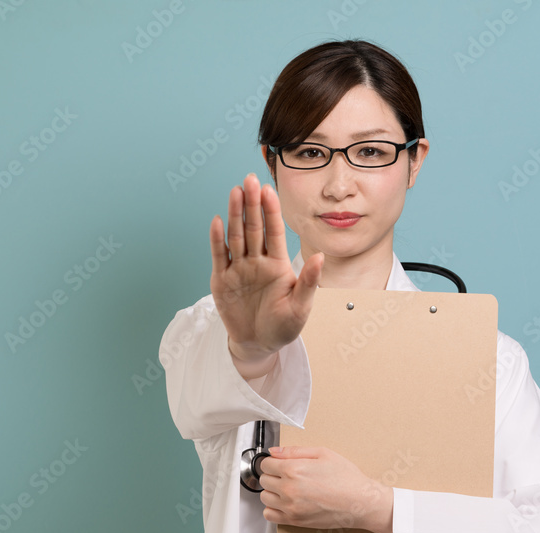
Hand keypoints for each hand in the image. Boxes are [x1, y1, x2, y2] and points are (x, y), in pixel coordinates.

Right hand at [209, 173, 322, 375]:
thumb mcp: (301, 308)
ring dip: (234, 215)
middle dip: (251, 204)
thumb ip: (309, 282)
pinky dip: (217, 240)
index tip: (268, 190)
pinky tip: (217, 221)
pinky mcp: (222, 280)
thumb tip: (321, 257)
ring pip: (236, 237)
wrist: (259, 345)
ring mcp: (239, 269)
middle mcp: (257, 262)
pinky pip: (220, 256)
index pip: (274, 232)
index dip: (271, 211)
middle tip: (249, 180)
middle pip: (253, 228)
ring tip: (234, 192)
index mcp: (278, 264)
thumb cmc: (283, 327)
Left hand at [258, 446, 393, 532]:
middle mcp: (289, 489)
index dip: (273, 461)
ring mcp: (290, 507)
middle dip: (273, 475)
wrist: (360, 502)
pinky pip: (269, 515)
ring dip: (272, 491)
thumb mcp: (323, 453)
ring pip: (264, 497)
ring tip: (287, 488)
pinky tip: (284, 503)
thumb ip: (294, 450)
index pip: (266, 464)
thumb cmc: (346, 478)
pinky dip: (273, 508)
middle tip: (286, 475)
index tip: (279, 463)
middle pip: (264, 480)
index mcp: (294, 470)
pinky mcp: (294, 521)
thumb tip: (275, 451)